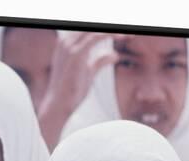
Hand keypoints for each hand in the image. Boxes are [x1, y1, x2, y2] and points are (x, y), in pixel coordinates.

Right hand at [38, 32, 118, 150]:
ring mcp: (69, 46)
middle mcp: (66, 42)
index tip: (122, 32)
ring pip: (95, 29)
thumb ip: (100, 61)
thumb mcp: (89, 72)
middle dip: (111, 28)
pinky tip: (121, 37)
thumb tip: (115, 55)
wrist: (59, 105)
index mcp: (66, 44)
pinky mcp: (75, 53)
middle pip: (92, 27)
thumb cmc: (71, 91)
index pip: (88, 29)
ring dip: (113, 30)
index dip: (106, 29)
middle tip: (129, 31)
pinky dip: (110, 34)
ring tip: (129, 34)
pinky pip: (95, 36)